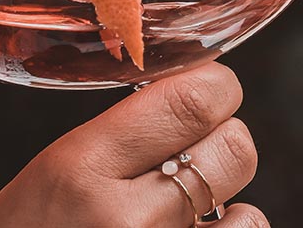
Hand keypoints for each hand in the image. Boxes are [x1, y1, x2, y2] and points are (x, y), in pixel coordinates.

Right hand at [0, 62, 267, 226]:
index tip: (211, 88)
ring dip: (227, 206)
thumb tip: (196, 97)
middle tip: (197, 148)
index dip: (216, 87)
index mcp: (81, 166)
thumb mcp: (53, 171)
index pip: (192, 102)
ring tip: (189, 208)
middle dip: (225, 141)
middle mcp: (124, 218)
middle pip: (235, 150)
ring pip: (249, 215)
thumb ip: (121, 134)